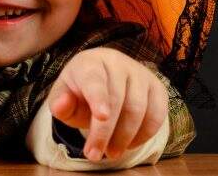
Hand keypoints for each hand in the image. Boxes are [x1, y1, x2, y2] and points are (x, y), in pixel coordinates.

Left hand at [46, 47, 166, 161]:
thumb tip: (61, 106)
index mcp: (91, 63)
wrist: (104, 79)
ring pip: (139, 108)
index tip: (101, 116)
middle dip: (105, 132)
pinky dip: (144, 134)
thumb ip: (60, 103)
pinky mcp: (157, 88)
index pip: (95, 80)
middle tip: (94, 155)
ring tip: (112, 152)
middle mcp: (119, 63)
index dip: (99, 98)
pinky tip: (130, 144)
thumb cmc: (81, 91)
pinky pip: (157, 114)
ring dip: (125, 136)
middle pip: (117, 99)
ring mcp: (141, 74)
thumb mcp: (64, 97)